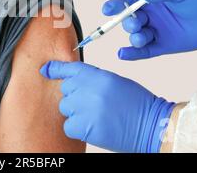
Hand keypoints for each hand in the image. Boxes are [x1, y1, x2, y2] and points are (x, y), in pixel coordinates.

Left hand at [40, 61, 174, 152]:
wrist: (152, 126)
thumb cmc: (135, 103)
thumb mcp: (114, 82)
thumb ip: (93, 78)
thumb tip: (71, 80)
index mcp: (99, 76)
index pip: (71, 69)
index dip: (55, 69)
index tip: (45, 69)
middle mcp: (89, 89)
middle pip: (66, 89)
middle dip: (75, 96)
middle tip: (94, 103)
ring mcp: (85, 109)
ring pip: (66, 107)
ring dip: (76, 112)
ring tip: (96, 116)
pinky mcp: (84, 127)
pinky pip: (68, 125)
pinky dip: (77, 128)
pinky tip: (93, 126)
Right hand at [102, 0, 196, 60]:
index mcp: (150, 0)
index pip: (127, 2)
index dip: (116, 5)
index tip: (106, 9)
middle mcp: (150, 16)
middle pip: (129, 21)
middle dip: (128, 23)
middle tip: (136, 23)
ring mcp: (155, 32)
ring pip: (135, 37)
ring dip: (133, 38)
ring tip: (141, 37)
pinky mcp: (162, 46)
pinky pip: (143, 52)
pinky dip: (132, 54)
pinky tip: (122, 54)